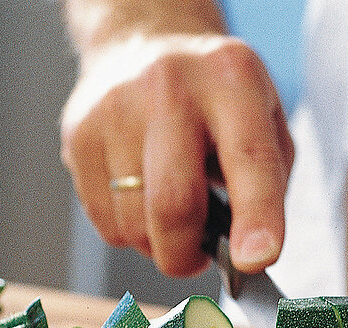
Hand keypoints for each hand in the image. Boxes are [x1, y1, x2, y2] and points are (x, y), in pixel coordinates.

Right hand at [60, 33, 292, 275]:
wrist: (142, 46)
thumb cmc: (214, 101)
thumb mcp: (264, 121)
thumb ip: (268, 184)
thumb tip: (250, 253)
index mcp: (231, 79)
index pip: (248, 158)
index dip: (256, 217)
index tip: (254, 261)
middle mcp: (170, 86)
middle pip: (174, 203)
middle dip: (186, 255)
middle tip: (195, 258)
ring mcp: (116, 107)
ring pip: (133, 224)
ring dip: (155, 243)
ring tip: (168, 213)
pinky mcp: (80, 132)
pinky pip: (104, 222)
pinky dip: (127, 230)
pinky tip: (137, 196)